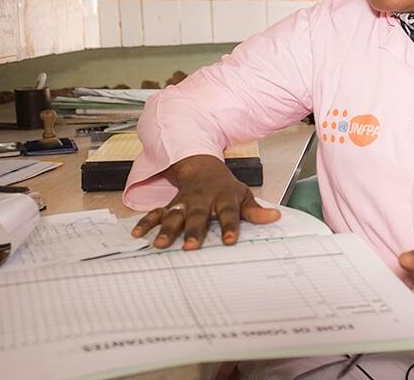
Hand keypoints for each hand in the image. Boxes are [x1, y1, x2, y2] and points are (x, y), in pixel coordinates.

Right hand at [130, 155, 280, 249]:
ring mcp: (183, 201)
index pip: (228, 212)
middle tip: (190, 246)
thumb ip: (255, 210)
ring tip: (159, 245)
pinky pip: (156, 213)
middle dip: (193, 230)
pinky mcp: (170, 204)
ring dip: (166, 229)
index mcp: (222, 197)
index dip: (230, 225)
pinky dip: (146, 223)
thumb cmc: (225, 187)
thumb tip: (275, 217)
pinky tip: (138, 234)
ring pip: (174, 215)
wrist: (201, 167)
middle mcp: (201, 199)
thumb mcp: (243, 194)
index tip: (230, 240)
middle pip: (197, 215)